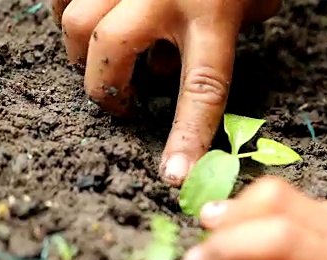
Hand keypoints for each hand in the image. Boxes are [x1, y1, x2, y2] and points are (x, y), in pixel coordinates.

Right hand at [52, 0, 281, 185]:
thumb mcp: (254, 3)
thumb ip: (224, 40)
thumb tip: (171, 68)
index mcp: (212, 16)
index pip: (202, 90)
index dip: (187, 137)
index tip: (174, 174)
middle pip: (108, 54)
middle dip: (106, 90)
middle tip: (120, 102)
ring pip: (75, 21)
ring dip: (83, 51)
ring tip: (105, 58)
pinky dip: (72, 13)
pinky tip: (96, 19)